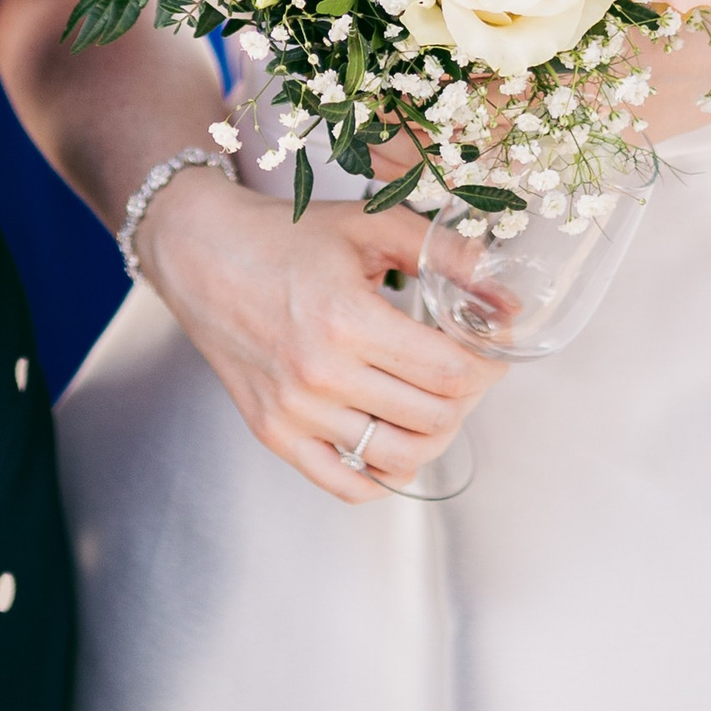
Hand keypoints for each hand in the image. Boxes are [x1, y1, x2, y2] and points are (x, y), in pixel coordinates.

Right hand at [133, 169, 492, 503]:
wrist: (201, 253)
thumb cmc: (286, 236)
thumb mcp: (368, 225)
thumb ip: (445, 254)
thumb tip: (510, 300)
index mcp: (346, 319)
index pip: (451, 373)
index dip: (487, 365)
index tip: (490, 348)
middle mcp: (319, 375)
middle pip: (435, 419)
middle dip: (468, 396)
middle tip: (466, 369)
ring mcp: (294, 412)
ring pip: (400, 457)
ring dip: (435, 434)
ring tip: (434, 399)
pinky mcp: (273, 434)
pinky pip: (347, 484)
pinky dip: (384, 473)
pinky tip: (393, 436)